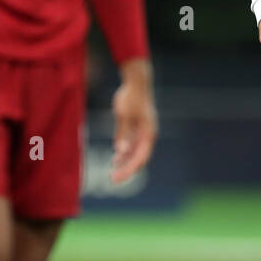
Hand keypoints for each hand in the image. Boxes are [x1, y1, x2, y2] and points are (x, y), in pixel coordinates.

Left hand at [110, 58, 156, 183]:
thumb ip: (123, 133)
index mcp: (148, 133)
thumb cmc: (131, 97)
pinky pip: (132, 143)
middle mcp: (147, 134)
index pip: (140, 158)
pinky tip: (116, 156)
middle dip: (127, 169)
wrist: (136, 81)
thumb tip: (121, 151)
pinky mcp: (137, 126)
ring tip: (113, 168)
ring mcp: (143, 131)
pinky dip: (125, 151)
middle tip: (113, 179)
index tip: (116, 178)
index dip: (129, 170)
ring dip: (125, 161)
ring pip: (135, 152)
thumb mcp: (124, 115)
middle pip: (138, 158)